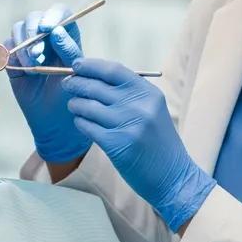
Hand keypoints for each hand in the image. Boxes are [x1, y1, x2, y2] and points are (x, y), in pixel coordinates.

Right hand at [5, 5, 90, 163]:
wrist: (55, 123)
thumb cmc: (72, 97)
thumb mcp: (75, 74)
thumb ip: (68, 51)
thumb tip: (55, 30)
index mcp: (68, 37)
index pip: (61, 13)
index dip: (53, 14)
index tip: (47, 28)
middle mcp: (48, 38)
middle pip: (36, 17)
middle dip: (33, 32)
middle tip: (37, 55)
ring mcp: (29, 47)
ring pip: (19, 28)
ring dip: (23, 45)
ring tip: (32, 66)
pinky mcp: (14, 59)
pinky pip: (7, 46)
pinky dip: (12, 54)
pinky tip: (24, 71)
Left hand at [62, 58, 215, 231]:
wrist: (173, 176)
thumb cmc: (159, 142)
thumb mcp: (152, 110)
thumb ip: (129, 94)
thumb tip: (94, 77)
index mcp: (149, 93)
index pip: (114, 70)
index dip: (91, 66)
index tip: (76, 65)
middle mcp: (139, 106)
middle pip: (96, 86)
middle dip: (77, 83)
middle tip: (67, 84)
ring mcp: (127, 125)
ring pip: (87, 106)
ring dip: (76, 104)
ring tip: (74, 105)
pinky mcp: (116, 145)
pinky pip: (87, 126)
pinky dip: (80, 122)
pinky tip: (81, 122)